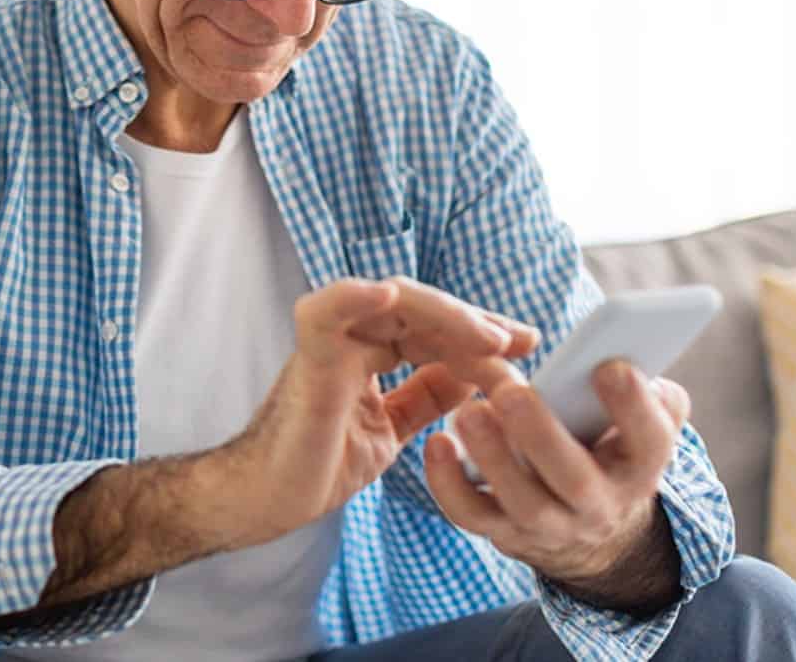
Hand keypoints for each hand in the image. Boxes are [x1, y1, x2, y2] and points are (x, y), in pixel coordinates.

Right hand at [224, 276, 540, 545]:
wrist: (270, 500)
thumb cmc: (320, 464)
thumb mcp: (394, 427)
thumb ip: (428, 395)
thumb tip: (476, 372)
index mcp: (368, 350)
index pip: (431, 325)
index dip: (478, 331)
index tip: (525, 345)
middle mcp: (349, 337)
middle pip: (419, 307)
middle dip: (473, 320)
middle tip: (518, 340)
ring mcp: (328, 342)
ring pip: (391, 301)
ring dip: (445, 314)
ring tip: (489, 338)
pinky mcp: (308, 359)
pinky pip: (326, 313)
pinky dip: (353, 297)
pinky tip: (388, 296)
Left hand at [423, 359, 691, 585]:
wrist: (588, 529)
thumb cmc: (607, 448)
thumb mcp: (637, 423)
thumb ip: (642, 389)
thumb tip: (625, 351)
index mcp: (639, 466)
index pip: (650, 441)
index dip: (633, 405)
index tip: (608, 365)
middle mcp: (598, 504)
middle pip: (575, 479)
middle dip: (542, 433)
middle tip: (510, 391)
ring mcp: (550, 524)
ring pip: (522, 500)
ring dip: (493, 456)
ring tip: (468, 413)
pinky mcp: (505, 531)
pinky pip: (473, 514)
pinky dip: (449, 484)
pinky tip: (437, 444)